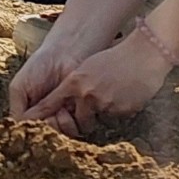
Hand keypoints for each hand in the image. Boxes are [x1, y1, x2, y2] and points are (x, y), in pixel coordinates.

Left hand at [14, 33, 175, 138]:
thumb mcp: (89, 66)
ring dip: (104, 111)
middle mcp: (87, 95)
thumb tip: (66, 98)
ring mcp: (105, 105)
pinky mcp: (122, 112)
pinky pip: (116, 117)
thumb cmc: (116, 57)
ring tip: (115, 94)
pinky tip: (127, 94)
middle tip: (94, 108)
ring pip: (98, 118)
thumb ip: (76, 82)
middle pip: (77, 119)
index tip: (33, 123)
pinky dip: (120, 109)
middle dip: (84, 118)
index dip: (42, 115)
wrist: (145, 55)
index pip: (52, 103)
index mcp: (75, 82)